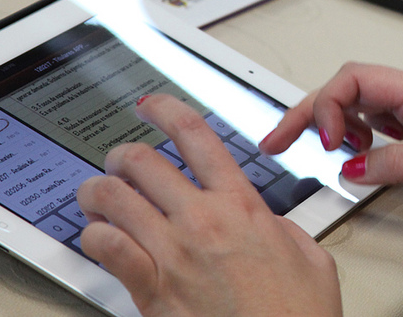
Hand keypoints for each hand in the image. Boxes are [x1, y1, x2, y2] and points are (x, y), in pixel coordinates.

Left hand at [76, 94, 342, 316]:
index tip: (153, 106)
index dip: (167, 110)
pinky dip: (93, 236)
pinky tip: (98, 238)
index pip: (195, 136)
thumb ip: (281, 227)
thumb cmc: (296, 316)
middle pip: (142, 161)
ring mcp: (172, 255)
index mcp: (242, 205)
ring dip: (97, 190)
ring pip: (112, 197)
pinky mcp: (150, 290)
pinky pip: (104, 247)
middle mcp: (202, 221)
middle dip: (123, 154)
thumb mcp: (310, 256)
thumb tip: (268, 223)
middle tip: (120, 160)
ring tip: (97, 194)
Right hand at [260, 63, 402, 238]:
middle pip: (352, 86)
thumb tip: (352, 165)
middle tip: (280, 139)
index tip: (323, 143)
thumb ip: (399, 163)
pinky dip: (359, 133)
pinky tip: (361, 152)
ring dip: (337, 122)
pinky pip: (380, 119)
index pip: (357, 79)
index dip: (328, 106)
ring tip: (330, 151)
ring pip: (363, 100)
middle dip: (313, 110)